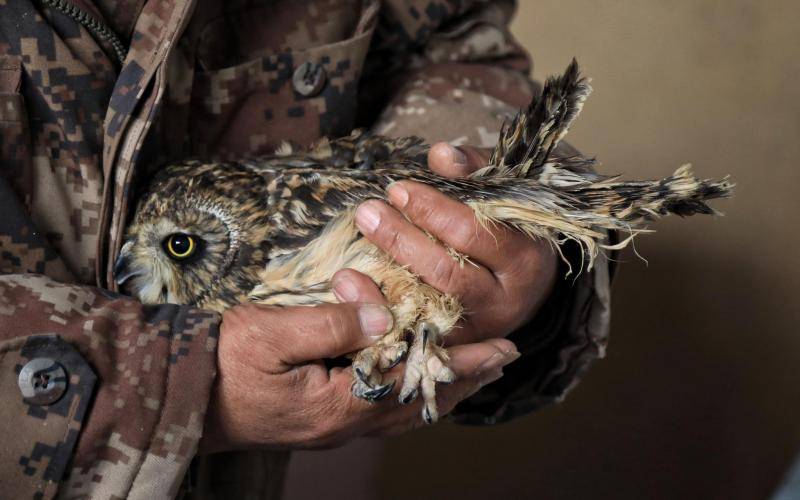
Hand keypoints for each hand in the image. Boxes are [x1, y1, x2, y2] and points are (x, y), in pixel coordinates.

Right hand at [200, 277, 519, 452]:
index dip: (458, 361)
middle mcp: (345, 423)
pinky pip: (383, 414)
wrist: (185, 399)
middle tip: (504, 359)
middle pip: (419, 401)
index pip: (414, 378)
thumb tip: (380, 312)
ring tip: (474, 373)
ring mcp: (335, 426)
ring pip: (404, 411)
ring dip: (442, 389)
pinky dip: (411, 398)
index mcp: (339, 403)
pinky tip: (417, 387)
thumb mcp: (270, 333)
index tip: (500, 346)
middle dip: (464, 379)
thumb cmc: (222, 363)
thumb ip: (329, 324)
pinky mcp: (323, 420)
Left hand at [352, 143, 557, 344]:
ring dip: (385, 277)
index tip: (398, 189)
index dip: (433, 211)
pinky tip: (353, 284)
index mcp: (526, 259)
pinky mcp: (457, 346)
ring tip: (355, 247)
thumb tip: (440, 154)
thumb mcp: (509, 192)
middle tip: (368, 211)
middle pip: (448, 274)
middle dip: (402, 241)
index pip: (474, 234)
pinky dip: (383, 308)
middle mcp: (507, 301)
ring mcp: (481, 329)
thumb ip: (478, 170)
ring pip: (429, 307)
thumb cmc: (517, 227)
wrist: (535, 282)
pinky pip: (415, 330)